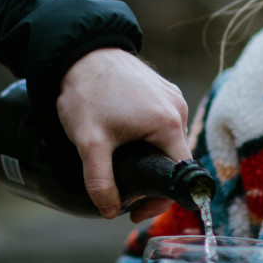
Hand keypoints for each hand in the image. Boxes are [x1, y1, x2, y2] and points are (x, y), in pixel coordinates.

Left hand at [57, 48, 189, 219]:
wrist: (82, 52)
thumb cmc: (88, 92)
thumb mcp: (90, 142)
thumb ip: (100, 181)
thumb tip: (109, 211)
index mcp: (169, 124)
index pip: (180, 175)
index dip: (160, 199)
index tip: (137, 209)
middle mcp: (178, 109)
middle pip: (175, 160)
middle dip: (152, 181)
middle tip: (125, 194)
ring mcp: (172, 97)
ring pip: (168, 142)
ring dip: (151, 159)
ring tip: (124, 167)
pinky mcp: (162, 90)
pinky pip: (163, 124)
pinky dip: (149, 139)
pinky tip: (127, 143)